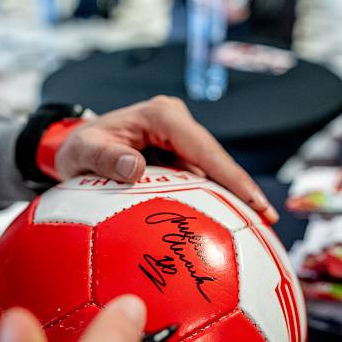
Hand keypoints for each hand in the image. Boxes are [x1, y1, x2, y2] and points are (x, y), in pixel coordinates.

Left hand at [54, 95, 278, 222]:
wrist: (74, 148)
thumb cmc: (78, 148)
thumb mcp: (84, 152)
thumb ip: (105, 159)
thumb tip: (135, 169)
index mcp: (162, 115)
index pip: (203, 147)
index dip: (230, 175)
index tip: (253, 200)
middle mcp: (177, 124)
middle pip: (216, 159)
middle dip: (242, 189)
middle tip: (267, 220)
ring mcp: (179, 140)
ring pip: (212, 171)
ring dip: (233, 197)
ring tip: (257, 226)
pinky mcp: (178, 156)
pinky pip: (200, 180)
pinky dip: (215, 200)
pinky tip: (231, 225)